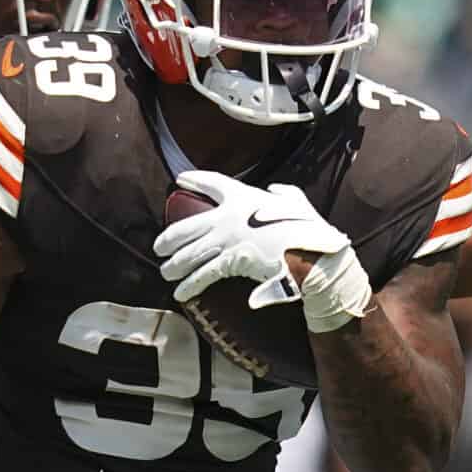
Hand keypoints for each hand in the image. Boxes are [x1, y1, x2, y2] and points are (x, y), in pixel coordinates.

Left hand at [155, 170, 370, 332]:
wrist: (313, 254)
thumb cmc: (309, 229)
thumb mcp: (297, 202)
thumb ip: (285, 194)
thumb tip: (276, 190)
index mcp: (245, 197)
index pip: (214, 183)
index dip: (195, 180)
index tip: (180, 179)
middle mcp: (230, 216)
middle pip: (189, 225)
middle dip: (170, 237)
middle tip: (158, 246)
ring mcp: (228, 240)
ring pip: (191, 252)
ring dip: (175, 264)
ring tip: (165, 272)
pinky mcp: (231, 262)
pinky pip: (204, 275)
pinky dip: (191, 285)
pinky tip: (180, 292)